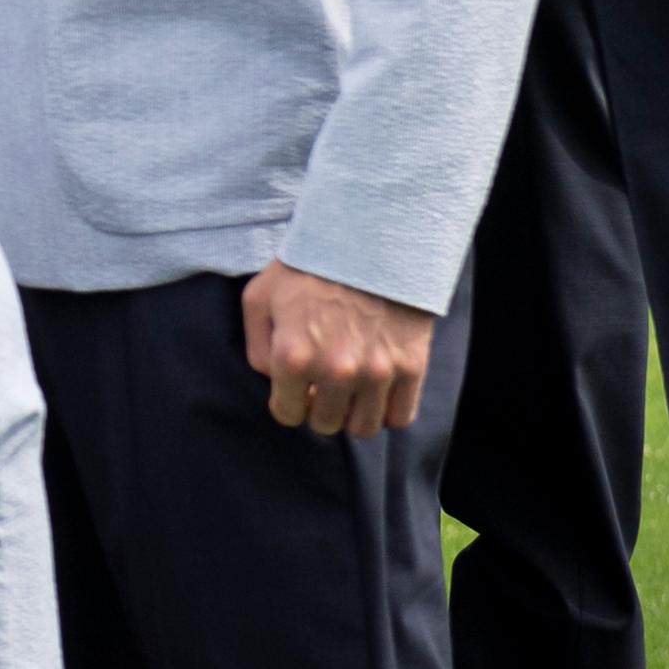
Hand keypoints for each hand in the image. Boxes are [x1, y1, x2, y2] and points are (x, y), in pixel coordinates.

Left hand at [242, 261, 437, 438]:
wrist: (369, 240)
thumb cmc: (309, 266)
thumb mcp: (260, 297)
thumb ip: (257, 347)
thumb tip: (273, 380)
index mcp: (293, 356)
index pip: (287, 414)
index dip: (288, 402)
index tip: (296, 388)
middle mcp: (335, 372)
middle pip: (326, 424)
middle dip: (320, 408)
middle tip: (323, 384)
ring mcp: (376, 372)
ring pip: (363, 428)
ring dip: (353, 413)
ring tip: (351, 388)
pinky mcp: (411, 367)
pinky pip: (400, 417)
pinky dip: (388, 410)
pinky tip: (378, 388)